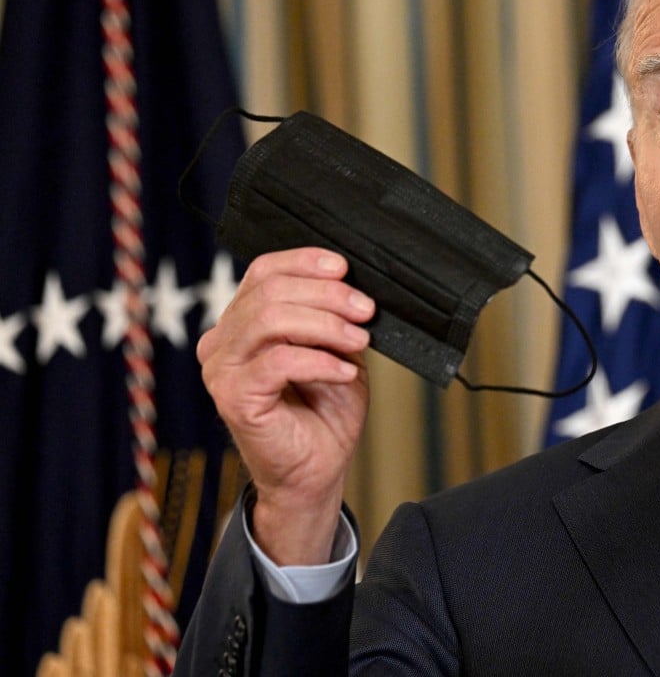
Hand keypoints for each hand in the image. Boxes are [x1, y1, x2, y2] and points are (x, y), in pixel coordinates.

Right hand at [197, 248, 374, 564]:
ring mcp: (222, 369)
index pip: (264, 271)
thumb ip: (331, 317)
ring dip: (326, 325)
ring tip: (358, 340)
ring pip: (271, 320)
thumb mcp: (335, 351)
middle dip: (327, 296)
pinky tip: (344, 372)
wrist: (317, 470)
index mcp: (241, 322)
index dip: (305, 262)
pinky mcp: (233, 397)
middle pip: (270, 291)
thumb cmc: (322, 413)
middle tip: (364, 311)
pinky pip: (278, 361)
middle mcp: (222, 341)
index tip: (345, 269)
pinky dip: (319, 361)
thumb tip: (350, 286)